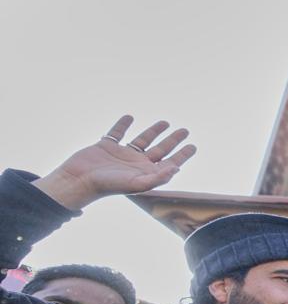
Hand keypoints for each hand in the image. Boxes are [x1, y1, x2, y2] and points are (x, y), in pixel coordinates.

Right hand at [33, 116, 197, 211]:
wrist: (78, 181)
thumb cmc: (108, 185)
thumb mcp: (136, 183)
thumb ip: (157, 178)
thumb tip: (176, 169)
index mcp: (146, 173)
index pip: (169, 162)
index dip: (182, 155)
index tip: (193, 146)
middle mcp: (136, 163)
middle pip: (160, 150)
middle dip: (173, 141)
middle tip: (185, 131)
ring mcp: (121, 154)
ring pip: (142, 140)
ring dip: (153, 131)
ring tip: (166, 122)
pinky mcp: (105, 146)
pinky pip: (116, 133)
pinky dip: (122, 125)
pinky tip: (130, 117)